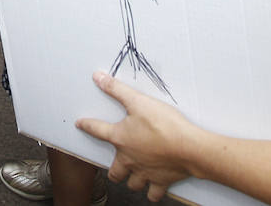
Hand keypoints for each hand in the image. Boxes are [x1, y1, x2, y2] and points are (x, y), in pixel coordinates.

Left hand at [76, 72, 199, 201]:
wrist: (189, 147)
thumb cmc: (164, 125)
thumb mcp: (138, 101)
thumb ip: (117, 89)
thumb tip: (98, 78)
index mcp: (121, 138)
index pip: (97, 130)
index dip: (87, 125)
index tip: (81, 124)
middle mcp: (129, 159)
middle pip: (114, 171)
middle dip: (114, 169)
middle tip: (116, 165)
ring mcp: (144, 173)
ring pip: (132, 183)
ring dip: (131, 180)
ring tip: (134, 173)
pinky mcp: (161, 181)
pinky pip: (153, 194)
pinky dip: (152, 192)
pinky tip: (153, 186)